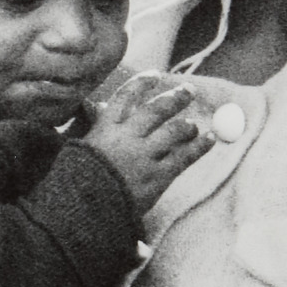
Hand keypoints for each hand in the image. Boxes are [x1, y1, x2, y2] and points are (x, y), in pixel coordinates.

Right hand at [85, 74, 210, 213]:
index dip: (142, 83)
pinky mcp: (157, 177)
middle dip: (175, 97)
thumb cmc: (76, 181)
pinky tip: (209, 139)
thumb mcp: (80, 147)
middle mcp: (127, 137)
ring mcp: (143, 157)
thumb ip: (95, 127)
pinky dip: (199, 147)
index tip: (155, 75)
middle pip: (156, 110)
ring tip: (193, 125)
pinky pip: (183, 157)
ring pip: (173, 131)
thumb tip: (96, 106)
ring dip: (186, 125)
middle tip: (189, 91)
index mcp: (105, 128)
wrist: (83, 211)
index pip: (126, 96)